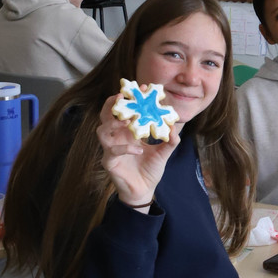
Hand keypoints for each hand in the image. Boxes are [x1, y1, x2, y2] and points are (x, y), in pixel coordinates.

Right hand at [96, 93, 178, 209]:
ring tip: (128, 122)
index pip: (125, 109)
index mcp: (128, 131)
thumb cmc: (150, 169)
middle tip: (124, 96)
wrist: (144, 190)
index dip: (131, 97)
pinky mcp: (109, 162)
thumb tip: (175, 127)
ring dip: (113, 123)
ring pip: (102, 130)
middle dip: (113, 104)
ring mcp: (110, 149)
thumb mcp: (164, 152)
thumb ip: (170, 140)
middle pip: (106, 115)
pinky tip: (139, 149)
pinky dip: (125, 148)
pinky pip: (112, 151)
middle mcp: (117, 137)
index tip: (143, 87)